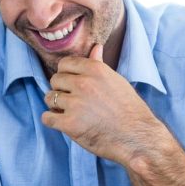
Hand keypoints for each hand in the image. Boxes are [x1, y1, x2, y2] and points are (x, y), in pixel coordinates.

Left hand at [42, 44, 170, 164]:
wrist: (137, 137)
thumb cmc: (129, 110)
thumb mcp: (117, 81)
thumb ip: (100, 65)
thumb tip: (95, 48)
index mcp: (95, 70)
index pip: (64, 64)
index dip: (66, 75)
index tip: (72, 85)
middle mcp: (83, 83)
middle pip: (55, 80)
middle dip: (60, 90)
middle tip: (72, 101)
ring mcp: (75, 104)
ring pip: (49, 98)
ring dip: (55, 106)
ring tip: (69, 113)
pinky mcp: (70, 124)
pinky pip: (47, 118)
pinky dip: (52, 121)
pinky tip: (64, 123)